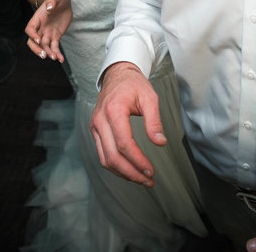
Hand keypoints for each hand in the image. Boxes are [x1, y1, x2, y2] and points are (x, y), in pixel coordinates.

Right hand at [25, 0, 71, 62]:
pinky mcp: (55, 37)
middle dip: (37, 49)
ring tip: (54, 58)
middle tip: (44, 55)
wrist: (63, 3)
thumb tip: (49, 7)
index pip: (30, 29)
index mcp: (37, 19)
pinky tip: (61, 59)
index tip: (38, 40)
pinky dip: (57, 53)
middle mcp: (40, 28)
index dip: (32, 35)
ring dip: (48, 53)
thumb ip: (52, 1)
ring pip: (44, 46)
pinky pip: (54, 47)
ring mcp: (47, 33)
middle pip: (33, 41)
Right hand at [90, 62, 162, 186]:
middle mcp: (100, 120)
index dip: (138, 161)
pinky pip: (102, 154)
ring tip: (141, 179)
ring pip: (105, 159)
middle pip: (112, 156)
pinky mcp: (95, 131)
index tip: (151, 170)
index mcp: (114, 110)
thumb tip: (160, 142)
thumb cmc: (134, 85)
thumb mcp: (150, 98)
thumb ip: (154, 121)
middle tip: (148, 180)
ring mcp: (95, 126)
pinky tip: (130, 170)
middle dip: (131, 172)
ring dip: (123, 173)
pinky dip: (116, 166)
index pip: (124, 143)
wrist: (117, 75)